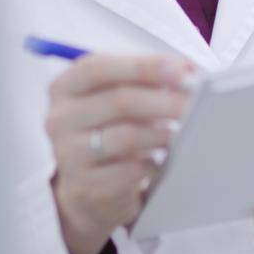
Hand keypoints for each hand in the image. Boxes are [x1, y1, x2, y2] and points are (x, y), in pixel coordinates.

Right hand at [45, 51, 194, 253]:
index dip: (142, 67)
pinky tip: (160, 160)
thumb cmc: (110, 128)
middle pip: (118, 101)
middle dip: (164, 101)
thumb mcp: (117, 97)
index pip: (99, 68)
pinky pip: (129, 171)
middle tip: (193, 104)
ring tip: (180, 132)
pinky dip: (152, 164)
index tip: (179, 71)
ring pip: (126, 137)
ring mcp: (68, 154)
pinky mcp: (84, 185)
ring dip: (161, 133)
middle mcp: (59, 119)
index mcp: (64, 87)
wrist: (87, 186)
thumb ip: (145, 79)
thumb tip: (187, 72)